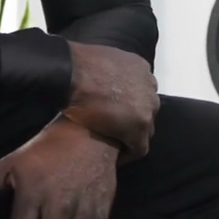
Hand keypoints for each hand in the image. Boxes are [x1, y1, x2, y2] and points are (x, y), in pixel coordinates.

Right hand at [62, 41, 159, 159]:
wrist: (70, 74)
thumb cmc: (76, 65)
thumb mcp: (98, 60)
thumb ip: (106, 70)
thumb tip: (97, 75)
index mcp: (139, 67)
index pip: (140, 91)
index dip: (126, 104)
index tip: (111, 112)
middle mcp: (149, 86)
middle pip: (146, 109)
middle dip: (131, 119)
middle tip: (110, 128)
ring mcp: (147, 106)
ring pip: (145, 129)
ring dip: (129, 136)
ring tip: (110, 144)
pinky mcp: (140, 126)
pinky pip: (139, 147)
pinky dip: (127, 154)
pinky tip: (113, 158)